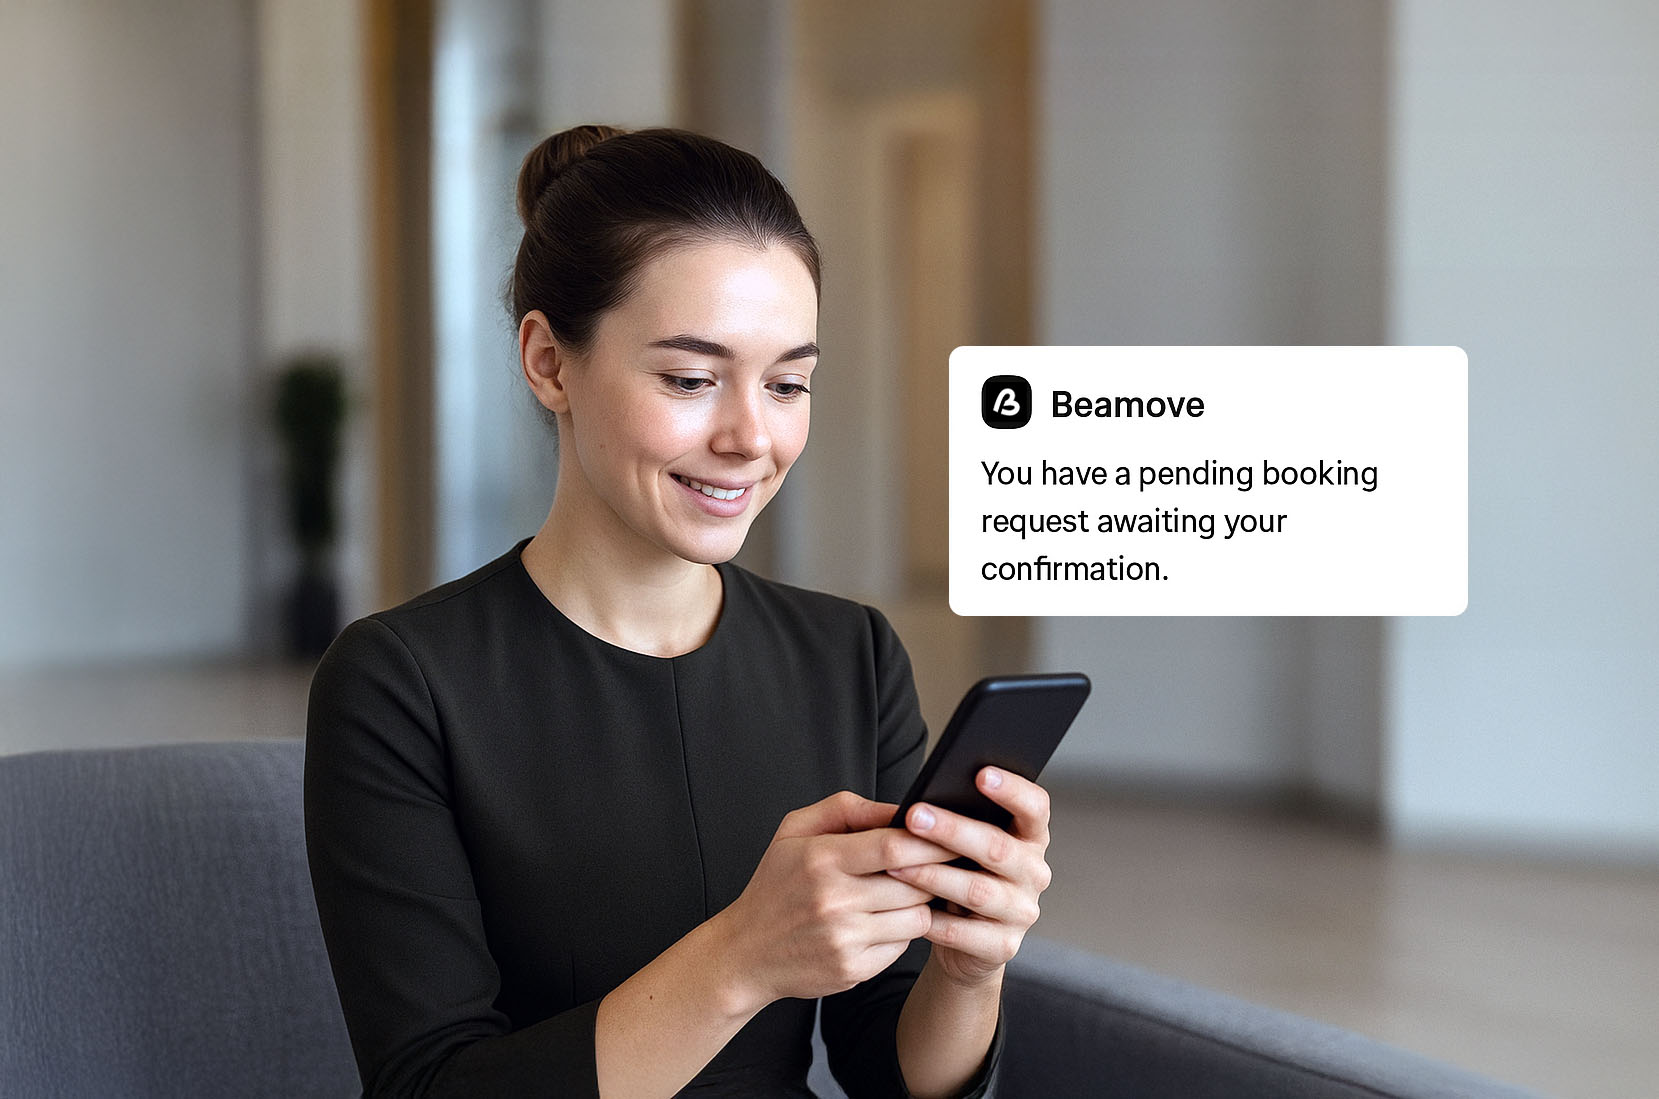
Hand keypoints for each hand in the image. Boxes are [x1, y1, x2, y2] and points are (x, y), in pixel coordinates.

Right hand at [714, 790, 956, 1007]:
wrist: (746, 952)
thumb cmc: (774, 886)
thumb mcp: (794, 831)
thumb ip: (846, 809)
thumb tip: (896, 810)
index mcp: (821, 859)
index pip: (894, 847)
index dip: (929, 841)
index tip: (946, 836)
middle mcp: (834, 901)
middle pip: (914, 884)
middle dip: (933, 873)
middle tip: (940, 865)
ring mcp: (844, 940)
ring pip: (916, 918)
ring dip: (919, 904)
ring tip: (904, 894)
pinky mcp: (853, 970)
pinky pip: (902, 947)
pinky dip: (901, 932)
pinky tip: (883, 922)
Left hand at [887, 768, 1052, 986]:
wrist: (964, 942)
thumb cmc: (960, 874)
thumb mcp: (964, 845)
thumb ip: (958, 820)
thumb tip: (924, 798)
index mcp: (1030, 837)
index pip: (1035, 807)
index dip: (1012, 790)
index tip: (981, 773)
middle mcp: (1034, 872)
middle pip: (998, 847)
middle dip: (953, 830)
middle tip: (914, 815)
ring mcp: (1022, 911)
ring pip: (977, 890)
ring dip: (933, 875)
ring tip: (897, 864)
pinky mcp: (1004, 945)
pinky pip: (964, 933)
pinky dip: (932, 920)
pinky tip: (905, 908)